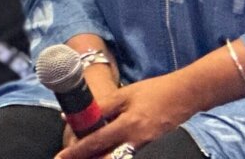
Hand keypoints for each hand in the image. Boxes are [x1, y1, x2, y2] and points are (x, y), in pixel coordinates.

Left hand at [56, 72, 200, 158]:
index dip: (76, 152)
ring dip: (98, 158)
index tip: (60, 158)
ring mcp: (142, 146)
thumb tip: (75, 113)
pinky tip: (101, 153)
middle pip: (104, 158)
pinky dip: (109, 155)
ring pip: (113, 158)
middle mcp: (134, 141)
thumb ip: (102, 105)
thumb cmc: (154, 91)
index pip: (95, 142)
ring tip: (83, 157)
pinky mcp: (147, 146)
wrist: (184, 95)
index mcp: (128, 125)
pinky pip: (123, 155)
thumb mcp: (126, 94)